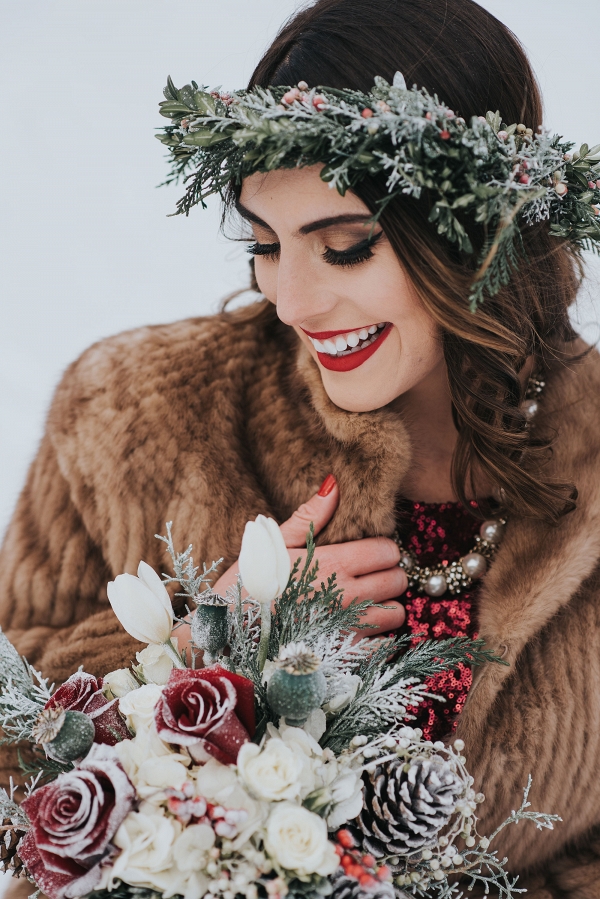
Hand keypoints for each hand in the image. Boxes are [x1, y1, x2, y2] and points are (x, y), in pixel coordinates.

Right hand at [172, 475, 406, 652]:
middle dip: (388, 575)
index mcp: (333, 563)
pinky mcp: (343, 656)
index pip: (387, 550)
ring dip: (387, 607)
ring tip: (366, 603)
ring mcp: (348, 628)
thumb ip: (310, 515)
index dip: (382, 549)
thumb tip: (334, 483)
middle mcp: (347, 595)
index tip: (370, 553)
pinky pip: (382, 646)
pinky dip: (377, 638)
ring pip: (396, 614)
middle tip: (370, 577)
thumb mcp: (273, 544)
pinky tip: (357, 630)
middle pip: (397, 580)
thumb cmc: (248, 585)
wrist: (226, 635)